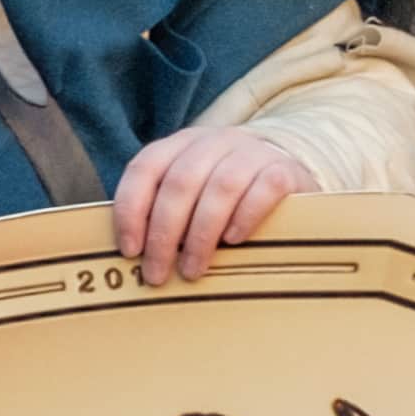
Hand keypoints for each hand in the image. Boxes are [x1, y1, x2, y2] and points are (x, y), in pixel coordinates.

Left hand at [111, 123, 310, 287]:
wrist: (284, 169)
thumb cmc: (226, 194)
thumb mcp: (191, 192)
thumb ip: (163, 210)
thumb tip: (134, 256)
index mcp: (181, 145)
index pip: (144, 168)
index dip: (131, 209)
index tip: (130, 250)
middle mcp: (214, 142)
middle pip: (180, 183)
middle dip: (164, 234)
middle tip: (157, 273)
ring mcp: (251, 153)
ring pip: (220, 188)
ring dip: (200, 235)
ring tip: (192, 270)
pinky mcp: (283, 170)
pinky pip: (263, 191)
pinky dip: (244, 218)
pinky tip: (233, 242)